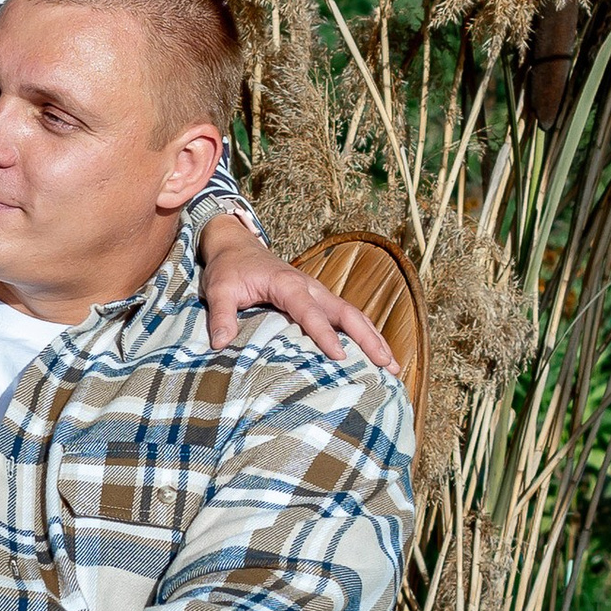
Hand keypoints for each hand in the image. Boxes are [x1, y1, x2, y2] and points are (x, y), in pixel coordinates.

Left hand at [198, 215, 394, 368]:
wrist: (235, 244)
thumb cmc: (228, 267)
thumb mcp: (218, 289)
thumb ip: (220, 315)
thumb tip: (220, 343)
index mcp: (288, 284)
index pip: (310, 312)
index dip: (326, 335)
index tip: (340, 357)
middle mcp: (310, 287)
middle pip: (347, 313)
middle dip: (368, 338)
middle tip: (386, 365)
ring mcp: (317, 292)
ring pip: (353, 314)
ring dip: (373, 338)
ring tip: (392, 365)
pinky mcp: (318, 298)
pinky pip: (345, 316)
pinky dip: (363, 333)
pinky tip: (374, 353)